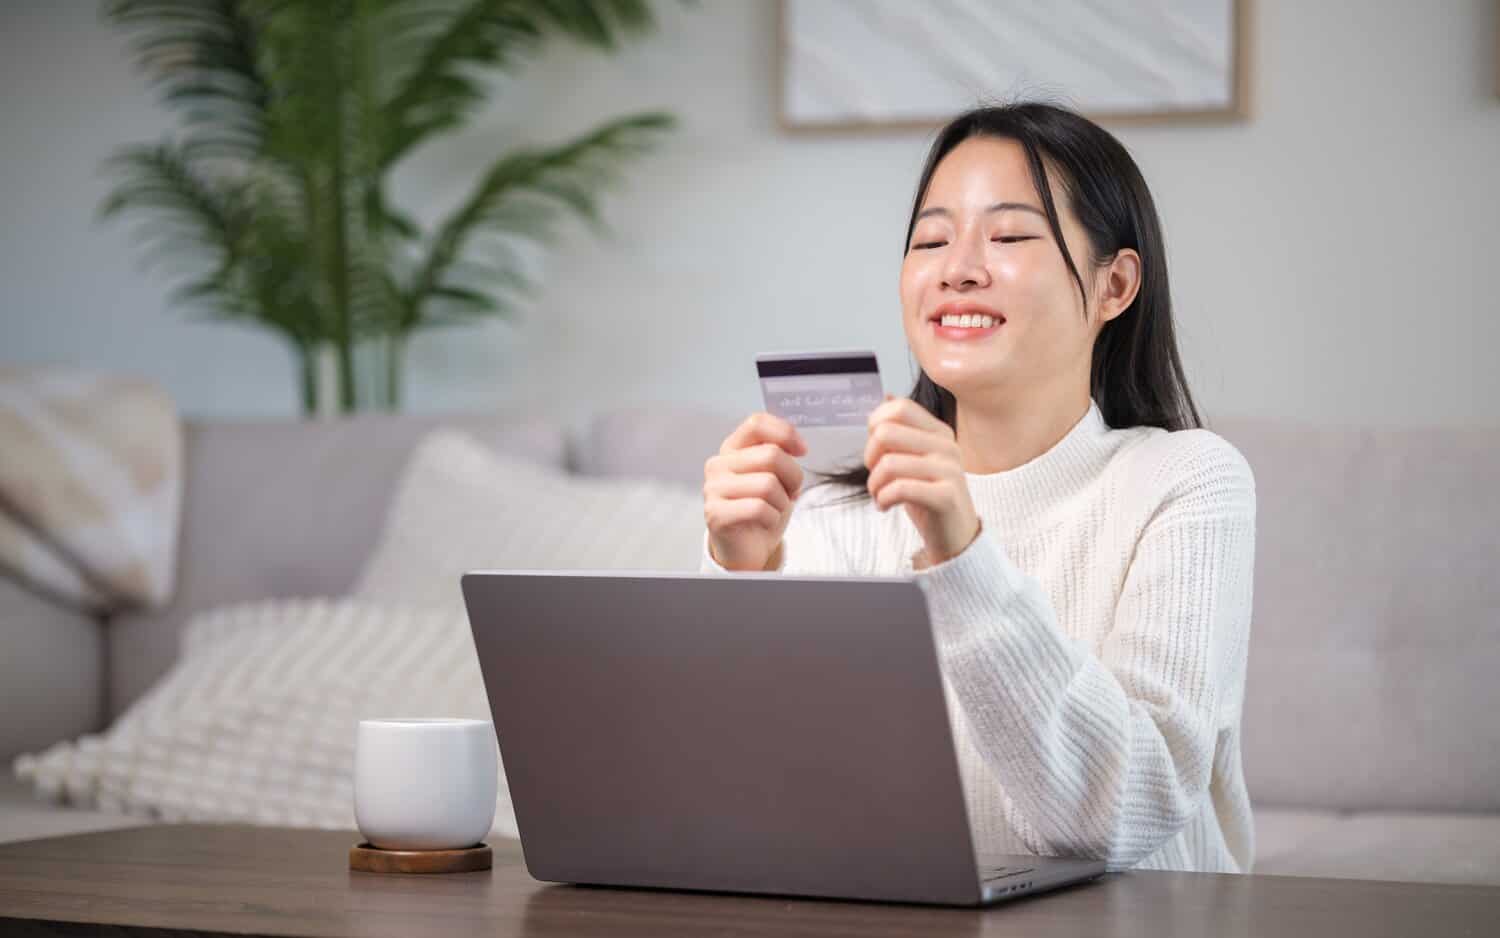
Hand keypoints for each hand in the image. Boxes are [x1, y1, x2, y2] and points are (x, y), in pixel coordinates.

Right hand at [703, 412, 807, 570]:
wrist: (747, 548)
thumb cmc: (762, 509)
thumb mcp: (774, 475)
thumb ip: (778, 454)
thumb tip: (797, 446)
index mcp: (732, 449)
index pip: (757, 423)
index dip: (786, 433)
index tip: (802, 451)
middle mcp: (718, 464)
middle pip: (771, 454)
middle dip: (793, 476)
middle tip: (792, 492)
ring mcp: (713, 489)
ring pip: (768, 484)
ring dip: (783, 501)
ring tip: (776, 509)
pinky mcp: (715, 514)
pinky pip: (758, 508)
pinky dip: (772, 518)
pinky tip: (765, 522)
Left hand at [864, 393, 980, 567]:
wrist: (955, 535)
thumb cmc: (929, 496)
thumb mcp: (916, 458)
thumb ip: (902, 431)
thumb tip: (887, 396)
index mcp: (939, 431)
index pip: (898, 408)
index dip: (875, 426)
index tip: (877, 450)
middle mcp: (947, 446)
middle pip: (885, 433)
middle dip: (869, 457)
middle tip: (876, 477)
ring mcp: (949, 470)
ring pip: (888, 463)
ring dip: (874, 484)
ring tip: (879, 496)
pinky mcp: (946, 496)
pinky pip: (899, 488)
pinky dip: (883, 499)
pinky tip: (885, 506)